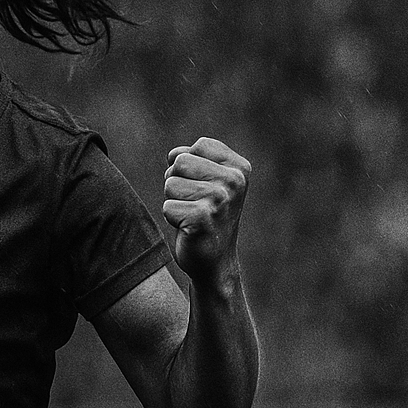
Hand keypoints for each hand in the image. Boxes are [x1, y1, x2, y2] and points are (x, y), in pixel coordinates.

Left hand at [163, 137, 250, 287]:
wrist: (215, 262)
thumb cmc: (207, 215)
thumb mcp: (210, 179)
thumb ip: (195, 157)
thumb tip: (174, 156)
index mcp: (239, 168)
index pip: (198, 145)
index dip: (190, 165)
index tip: (203, 185)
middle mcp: (234, 181)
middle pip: (180, 162)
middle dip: (178, 182)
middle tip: (195, 203)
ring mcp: (220, 200)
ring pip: (170, 184)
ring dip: (175, 201)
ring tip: (192, 215)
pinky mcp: (203, 218)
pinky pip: (168, 207)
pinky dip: (173, 219)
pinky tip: (189, 228)